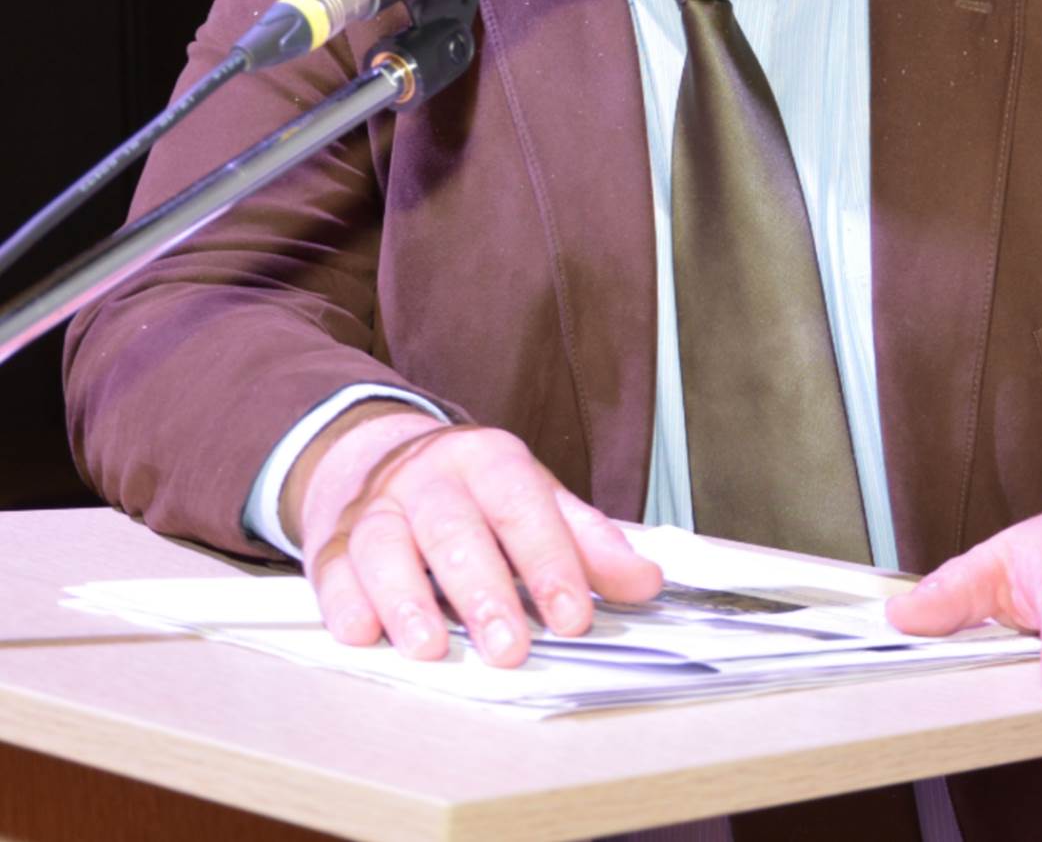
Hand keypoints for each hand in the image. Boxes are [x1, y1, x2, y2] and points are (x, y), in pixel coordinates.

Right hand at [285, 405, 662, 665]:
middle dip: (482, 591)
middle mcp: (429, 476)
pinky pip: (333, 568)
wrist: (382, 456)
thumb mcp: (538, 500)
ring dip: (406, 598)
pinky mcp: (332, 540)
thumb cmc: (474, 492)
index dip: (550, 561)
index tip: (572, 617)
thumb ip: (589, 542)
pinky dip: (345, 602)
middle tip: (508, 647)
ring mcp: (376, 505)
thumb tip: (646, 581)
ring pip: (385, 543)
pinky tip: (363, 632)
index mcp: (489, 459)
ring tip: (430, 647)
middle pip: (454, 527)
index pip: (523, 504)